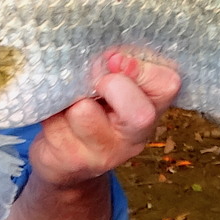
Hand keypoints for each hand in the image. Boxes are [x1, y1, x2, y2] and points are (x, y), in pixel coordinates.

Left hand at [25, 52, 180, 187]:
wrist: (67, 161)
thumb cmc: (94, 107)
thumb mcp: (114, 82)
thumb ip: (119, 64)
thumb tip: (107, 58)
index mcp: (152, 109)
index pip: (168, 84)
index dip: (140, 68)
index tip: (114, 60)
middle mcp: (135, 138)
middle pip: (140, 114)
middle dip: (112, 86)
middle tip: (93, 81)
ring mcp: (103, 155)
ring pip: (84, 112)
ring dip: (71, 97)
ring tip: (69, 100)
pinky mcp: (70, 161)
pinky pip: (55, 123)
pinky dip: (50, 110)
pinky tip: (56, 114)